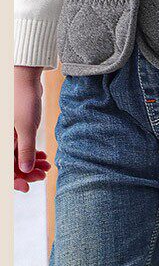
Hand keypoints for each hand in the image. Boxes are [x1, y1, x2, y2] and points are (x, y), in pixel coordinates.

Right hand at [14, 66, 49, 192]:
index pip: (5, 167)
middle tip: (42, 176)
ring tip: (47, 168)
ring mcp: (10, 135)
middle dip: (26, 173)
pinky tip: (45, 158)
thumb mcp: (26, 126)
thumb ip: (25, 149)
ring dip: (32, 164)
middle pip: (12, 164)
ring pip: (18, 156)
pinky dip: (33, 153)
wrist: (26, 78)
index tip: (26, 187)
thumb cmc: (23, 99)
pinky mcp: (18, 130)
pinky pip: (23, 147)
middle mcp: (4, 139)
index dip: (14, 180)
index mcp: (2, 140)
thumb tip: (26, 170)